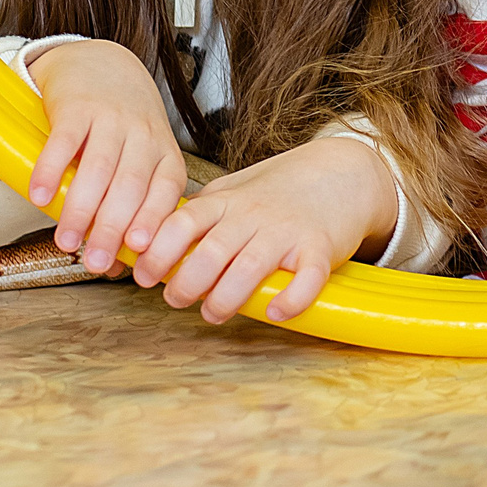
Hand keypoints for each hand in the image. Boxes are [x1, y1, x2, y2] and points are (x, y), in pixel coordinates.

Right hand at [25, 39, 185, 276]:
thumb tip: (117, 267)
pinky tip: (39, 197)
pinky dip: (51, 170)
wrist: (101, 64)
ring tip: (67, 241)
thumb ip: (134, 206)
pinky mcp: (78, 106)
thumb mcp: (142, 160)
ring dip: (81, 209)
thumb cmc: (124, 126)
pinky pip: (65, 141)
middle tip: (95, 262)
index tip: (137, 255)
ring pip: (99, 169)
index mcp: (163, 153)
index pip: (165, 193)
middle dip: (113, 229)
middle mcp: (143, 135)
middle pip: (131, 187)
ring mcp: (111, 118)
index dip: (152, 224)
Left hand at [137, 136, 398, 321]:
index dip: (158, 252)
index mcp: (227, 202)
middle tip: (176, 300)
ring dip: (226, 298)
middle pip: (211, 252)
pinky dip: (291, 299)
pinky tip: (275, 312)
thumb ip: (201, 213)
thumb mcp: (234, 190)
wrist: (343, 173)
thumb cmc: (281, 189)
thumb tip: (155, 241)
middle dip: (185, 283)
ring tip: (213, 312)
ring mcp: (288, 231)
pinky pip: (307, 277)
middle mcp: (254, 215)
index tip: (144, 276)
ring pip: (250, 267)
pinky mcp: (321, 248)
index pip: (183, 222)